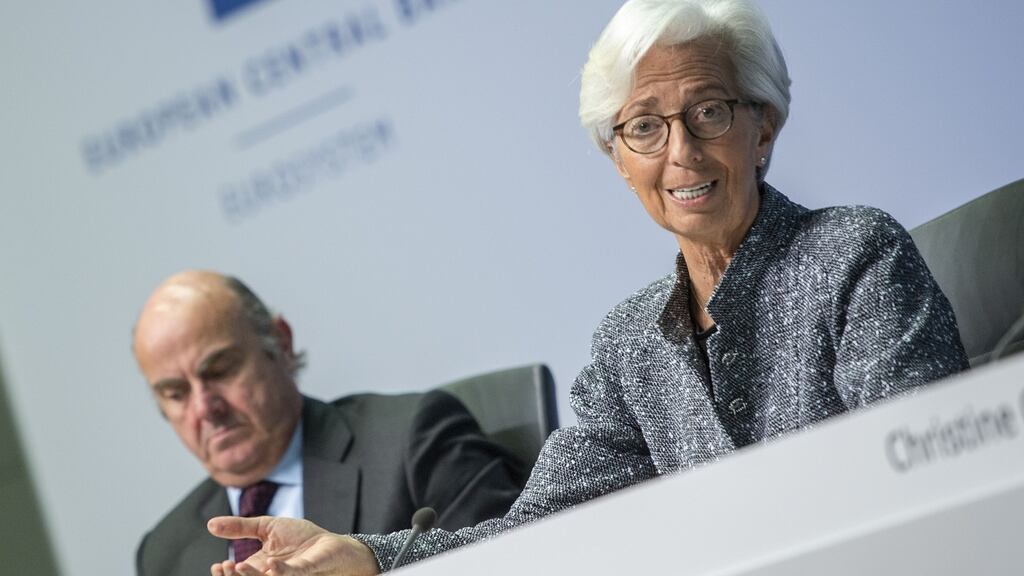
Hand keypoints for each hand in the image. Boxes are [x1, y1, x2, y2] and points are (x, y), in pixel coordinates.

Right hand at [207, 516, 379, 575]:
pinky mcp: (306, 571)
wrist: (331, 544)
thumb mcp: (267, 527)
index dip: (225, 574)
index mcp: (259, 567)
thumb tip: (210, 525)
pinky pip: (292, 575)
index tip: (218, 565)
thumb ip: (240, 527)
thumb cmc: (301, 539)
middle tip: (225, 567)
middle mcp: (272, 575)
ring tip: (239, 566)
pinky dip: (280, 572)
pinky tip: (270, 564)